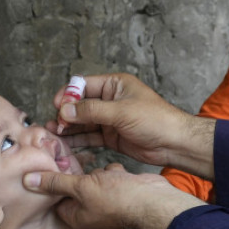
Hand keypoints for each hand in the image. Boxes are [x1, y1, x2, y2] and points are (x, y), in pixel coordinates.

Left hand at [23, 163, 206, 228]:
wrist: (153, 200)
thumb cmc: (117, 199)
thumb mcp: (81, 187)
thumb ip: (55, 182)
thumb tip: (27, 180)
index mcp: (75, 217)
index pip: (54, 197)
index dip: (51, 180)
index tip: (49, 162)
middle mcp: (89, 212)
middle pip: (72, 186)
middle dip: (75, 173)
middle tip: (72, 160)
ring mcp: (105, 201)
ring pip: (92, 179)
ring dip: (96, 172)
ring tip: (101, 172)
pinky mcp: (119, 191)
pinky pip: (109, 176)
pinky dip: (113, 172)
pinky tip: (117, 174)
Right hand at [49, 73, 216, 177]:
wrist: (174, 143)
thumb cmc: (155, 120)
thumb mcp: (121, 112)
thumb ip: (92, 111)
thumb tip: (65, 109)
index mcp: (115, 85)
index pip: (84, 85)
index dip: (68, 95)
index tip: (57, 106)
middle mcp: (111, 100)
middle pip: (80, 104)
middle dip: (66, 113)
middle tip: (55, 125)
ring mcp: (111, 119)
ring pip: (83, 121)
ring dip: (69, 127)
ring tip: (54, 134)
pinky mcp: (112, 136)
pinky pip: (90, 136)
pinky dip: (79, 139)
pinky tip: (67, 143)